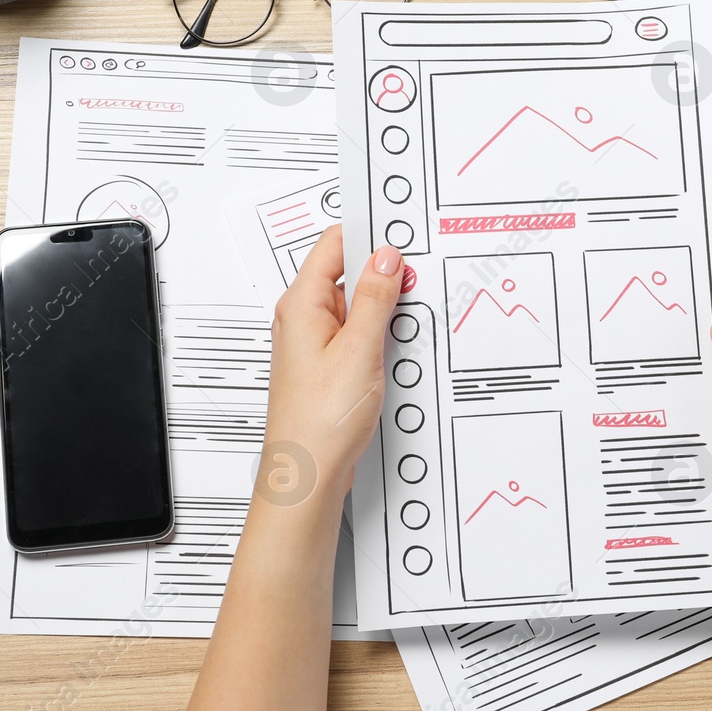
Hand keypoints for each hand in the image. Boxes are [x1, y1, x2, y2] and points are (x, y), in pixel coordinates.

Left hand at [262, 225, 402, 501]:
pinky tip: (391, 351)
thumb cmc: (319, 420)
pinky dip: (377, 335)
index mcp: (301, 304)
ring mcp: (315, 342)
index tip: (400, 238)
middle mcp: (303, 318)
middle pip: (346, 272)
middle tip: (410, 284)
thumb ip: (375, 298)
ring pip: (355, 305)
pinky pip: (356, 334)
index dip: (368, 236)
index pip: (333, 244)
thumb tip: (386, 259)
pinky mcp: (328, 365)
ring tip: (398, 328)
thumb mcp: (359, 349)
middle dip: (381, 275)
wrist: (308, 474)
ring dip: (382, 310)